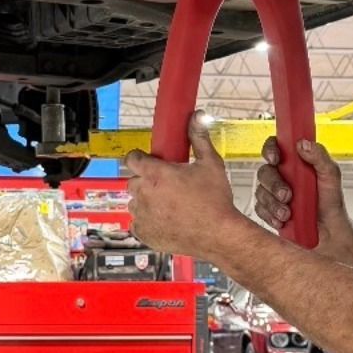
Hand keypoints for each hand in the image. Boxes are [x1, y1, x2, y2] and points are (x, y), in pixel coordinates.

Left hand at [125, 112, 248, 261]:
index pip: (132, 159)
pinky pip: (138, 223)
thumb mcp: (210, 164)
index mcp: (156, 174)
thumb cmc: (215, 202)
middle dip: (146, 181)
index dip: (139, 158)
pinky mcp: (144, 233)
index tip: (147, 161)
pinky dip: (148, 221)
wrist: (219, 235)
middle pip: (134, 181)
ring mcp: (142, 215)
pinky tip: (167, 219)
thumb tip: (197, 117)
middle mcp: (144, 194)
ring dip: (146, 201)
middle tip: (167, 185)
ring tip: (169, 204)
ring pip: (135, 202)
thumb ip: (199, 138)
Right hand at [253, 134, 348, 245]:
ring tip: (288, 213)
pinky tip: (282, 220)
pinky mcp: (269, 210)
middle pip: (264, 172)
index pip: (276, 147)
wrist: (329, 231)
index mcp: (294, 162)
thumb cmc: (331, 202)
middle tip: (287, 195)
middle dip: (274, 184)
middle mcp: (281, 175)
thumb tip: (303, 143)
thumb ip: (320, 156)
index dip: (270, 149)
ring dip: (273, 204)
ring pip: (261, 192)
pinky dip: (270, 216)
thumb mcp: (331, 175)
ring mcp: (273, 193)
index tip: (275, 159)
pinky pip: (260, 210)